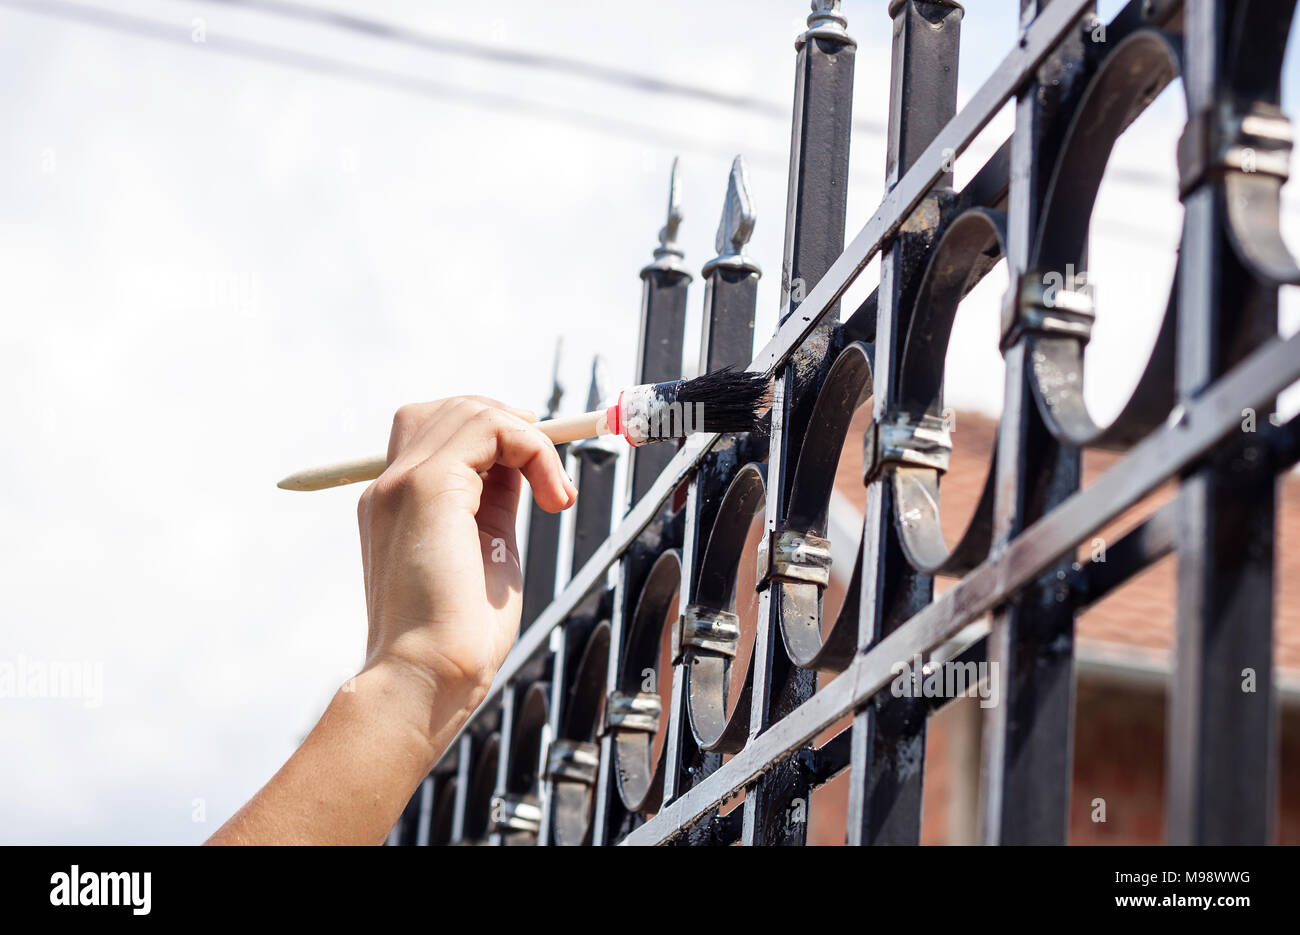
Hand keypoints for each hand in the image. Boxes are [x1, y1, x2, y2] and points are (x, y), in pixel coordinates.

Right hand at [357, 397, 576, 724]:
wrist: (425, 680)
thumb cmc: (458, 638)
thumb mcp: (487, 551)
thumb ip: (496, 503)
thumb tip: (523, 468)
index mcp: (397, 504)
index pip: (439, 433)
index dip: (494, 439)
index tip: (537, 471)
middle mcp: (390, 485)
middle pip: (451, 409)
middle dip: (512, 426)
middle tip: (548, 475)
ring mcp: (403, 481)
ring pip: (472, 410)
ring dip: (529, 438)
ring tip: (554, 492)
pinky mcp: (428, 486)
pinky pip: (491, 428)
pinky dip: (534, 449)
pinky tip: (553, 496)